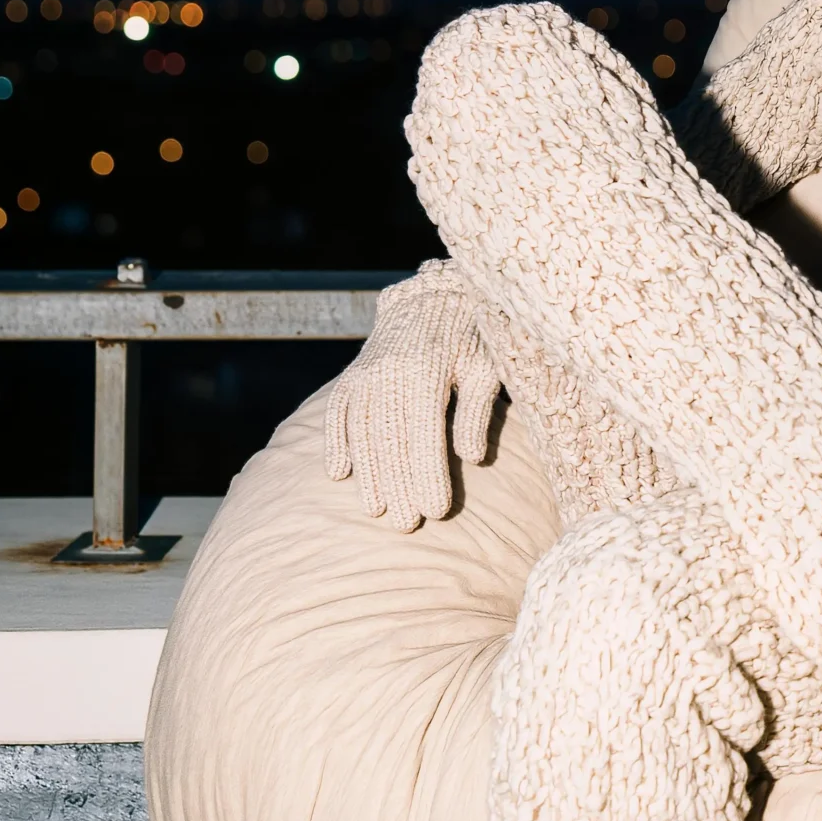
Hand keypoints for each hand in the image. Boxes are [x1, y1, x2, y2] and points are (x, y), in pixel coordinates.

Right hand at [324, 259, 501, 530]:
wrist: (434, 296)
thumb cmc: (472, 336)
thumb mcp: (486, 367)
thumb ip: (477, 411)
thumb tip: (473, 458)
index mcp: (427, 371)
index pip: (425, 434)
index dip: (429, 474)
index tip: (436, 512)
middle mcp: (390, 373)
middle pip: (391, 440)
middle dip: (398, 485)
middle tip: (406, 524)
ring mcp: (366, 373)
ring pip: (363, 432)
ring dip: (368, 474)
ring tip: (376, 510)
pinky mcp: (352, 374)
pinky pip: (338, 412)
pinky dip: (336, 442)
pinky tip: (338, 474)